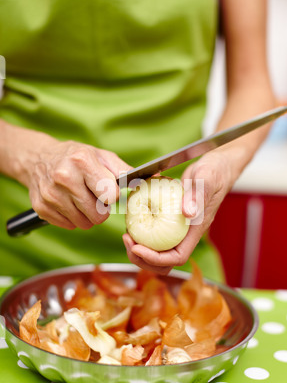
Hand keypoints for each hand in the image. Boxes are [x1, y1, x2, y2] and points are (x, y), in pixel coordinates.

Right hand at [17, 132, 131, 229]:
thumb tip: (153, 180)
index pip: (110, 195)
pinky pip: (69, 226)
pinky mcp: (42, 208)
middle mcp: (64, 177)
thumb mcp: (101, 157)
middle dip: (101, 209)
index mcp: (82, 161)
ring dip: (87, 215)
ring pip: (84, 224)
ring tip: (81, 199)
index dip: (112, 196)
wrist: (38, 158)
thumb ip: (126, 171)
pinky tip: (68, 203)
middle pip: (98, 215)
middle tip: (94, 197)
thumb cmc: (76, 158)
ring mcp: (51, 194)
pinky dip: (72, 218)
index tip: (107, 190)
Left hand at [123, 150, 233, 274]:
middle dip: (142, 258)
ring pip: (159, 251)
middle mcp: (187, 233)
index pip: (176, 257)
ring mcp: (179, 228)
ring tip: (127, 234)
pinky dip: (142, 232)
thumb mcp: (207, 179)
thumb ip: (197, 195)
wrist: (218, 166)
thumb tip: (187, 213)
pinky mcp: (171, 219)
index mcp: (196, 230)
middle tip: (127, 240)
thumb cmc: (215, 172)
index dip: (154, 259)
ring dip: (140, 248)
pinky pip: (155, 233)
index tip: (136, 248)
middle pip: (165, 262)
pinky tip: (132, 220)